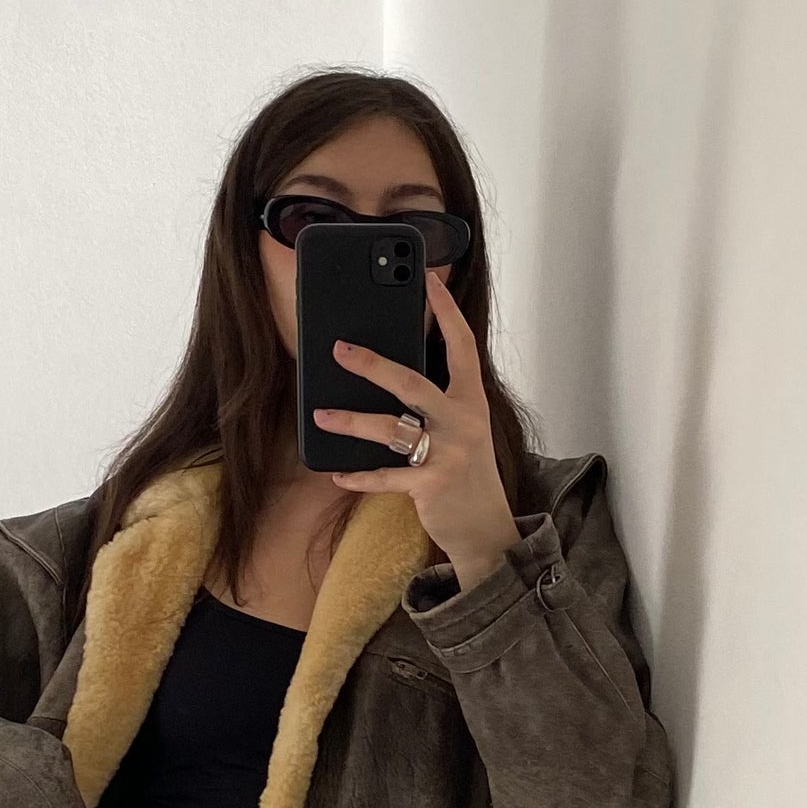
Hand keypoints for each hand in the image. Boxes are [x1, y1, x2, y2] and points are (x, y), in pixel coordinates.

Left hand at [312, 267, 522, 584]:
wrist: (485, 527)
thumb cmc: (464, 471)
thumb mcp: (461, 428)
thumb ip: (436, 401)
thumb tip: (390, 372)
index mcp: (470, 400)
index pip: (462, 345)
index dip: (446, 312)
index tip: (429, 280)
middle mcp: (463, 420)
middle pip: (413, 383)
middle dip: (373, 365)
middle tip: (340, 349)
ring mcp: (448, 453)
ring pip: (391, 429)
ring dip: (351, 422)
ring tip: (321, 415)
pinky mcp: (432, 485)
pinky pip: (386, 476)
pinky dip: (360, 476)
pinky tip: (337, 474)